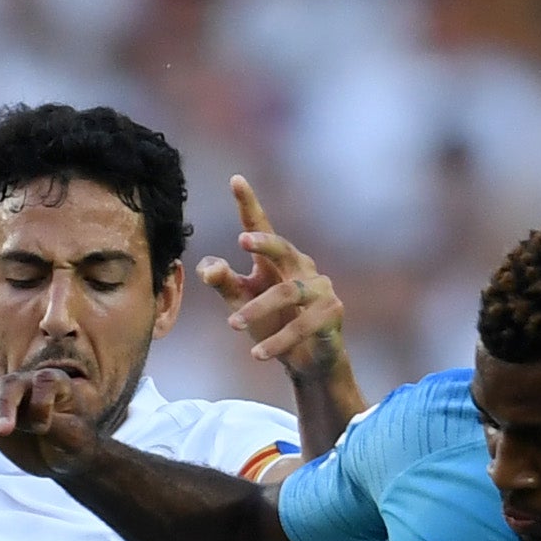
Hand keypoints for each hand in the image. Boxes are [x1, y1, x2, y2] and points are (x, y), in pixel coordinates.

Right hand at [0, 363, 103, 477]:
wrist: (61, 459)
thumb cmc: (74, 444)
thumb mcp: (73, 437)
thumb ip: (56, 425)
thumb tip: (33, 419)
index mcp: (55, 383)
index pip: (44, 381)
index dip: (41, 402)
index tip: (43, 428)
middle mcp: (28, 385)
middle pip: (11, 385)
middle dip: (4, 405)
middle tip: (2, 430)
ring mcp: (7, 398)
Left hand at [197, 176, 344, 376]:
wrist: (308, 361)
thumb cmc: (272, 324)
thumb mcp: (241, 303)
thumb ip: (223, 284)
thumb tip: (208, 266)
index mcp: (276, 260)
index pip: (260, 227)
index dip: (248, 204)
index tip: (235, 179)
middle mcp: (301, 267)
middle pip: (283, 248)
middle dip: (264, 242)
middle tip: (243, 240)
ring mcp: (320, 289)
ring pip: (287, 293)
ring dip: (257, 309)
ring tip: (232, 325)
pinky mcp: (331, 313)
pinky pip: (301, 325)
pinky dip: (277, 341)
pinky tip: (257, 353)